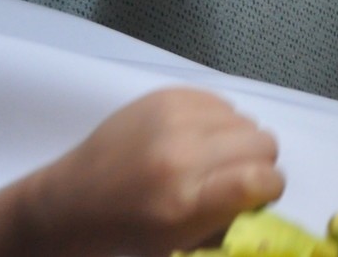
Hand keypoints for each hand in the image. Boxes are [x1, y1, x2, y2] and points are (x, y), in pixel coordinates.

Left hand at [24, 89, 283, 256]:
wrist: (68, 202)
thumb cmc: (126, 233)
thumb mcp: (180, 244)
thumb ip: (230, 219)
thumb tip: (265, 194)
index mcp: (182, 203)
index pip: (263, 179)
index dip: (269, 188)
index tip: (257, 195)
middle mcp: (181, 155)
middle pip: (264, 144)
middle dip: (256, 164)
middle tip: (229, 178)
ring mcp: (172, 119)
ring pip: (247, 120)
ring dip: (235, 141)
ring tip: (204, 158)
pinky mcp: (166, 95)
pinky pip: (223, 102)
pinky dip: (216, 121)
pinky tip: (190, 138)